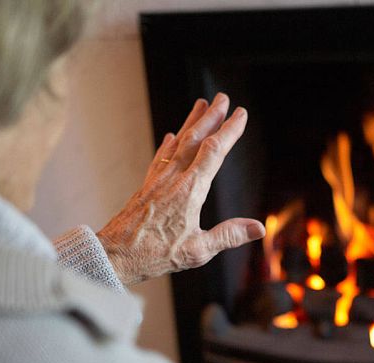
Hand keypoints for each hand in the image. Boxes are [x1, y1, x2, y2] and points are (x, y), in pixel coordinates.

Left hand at [97, 93, 265, 284]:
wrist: (114, 254)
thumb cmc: (155, 254)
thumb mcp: (198, 250)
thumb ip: (229, 236)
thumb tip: (259, 228)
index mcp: (190, 190)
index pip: (214, 152)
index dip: (229, 131)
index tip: (240, 114)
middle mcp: (173, 178)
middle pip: (195, 139)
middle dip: (211, 117)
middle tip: (223, 98)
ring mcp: (158, 180)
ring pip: (177, 143)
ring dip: (191, 122)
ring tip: (201, 104)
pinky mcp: (146, 187)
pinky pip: (160, 158)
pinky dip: (169, 144)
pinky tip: (170, 137)